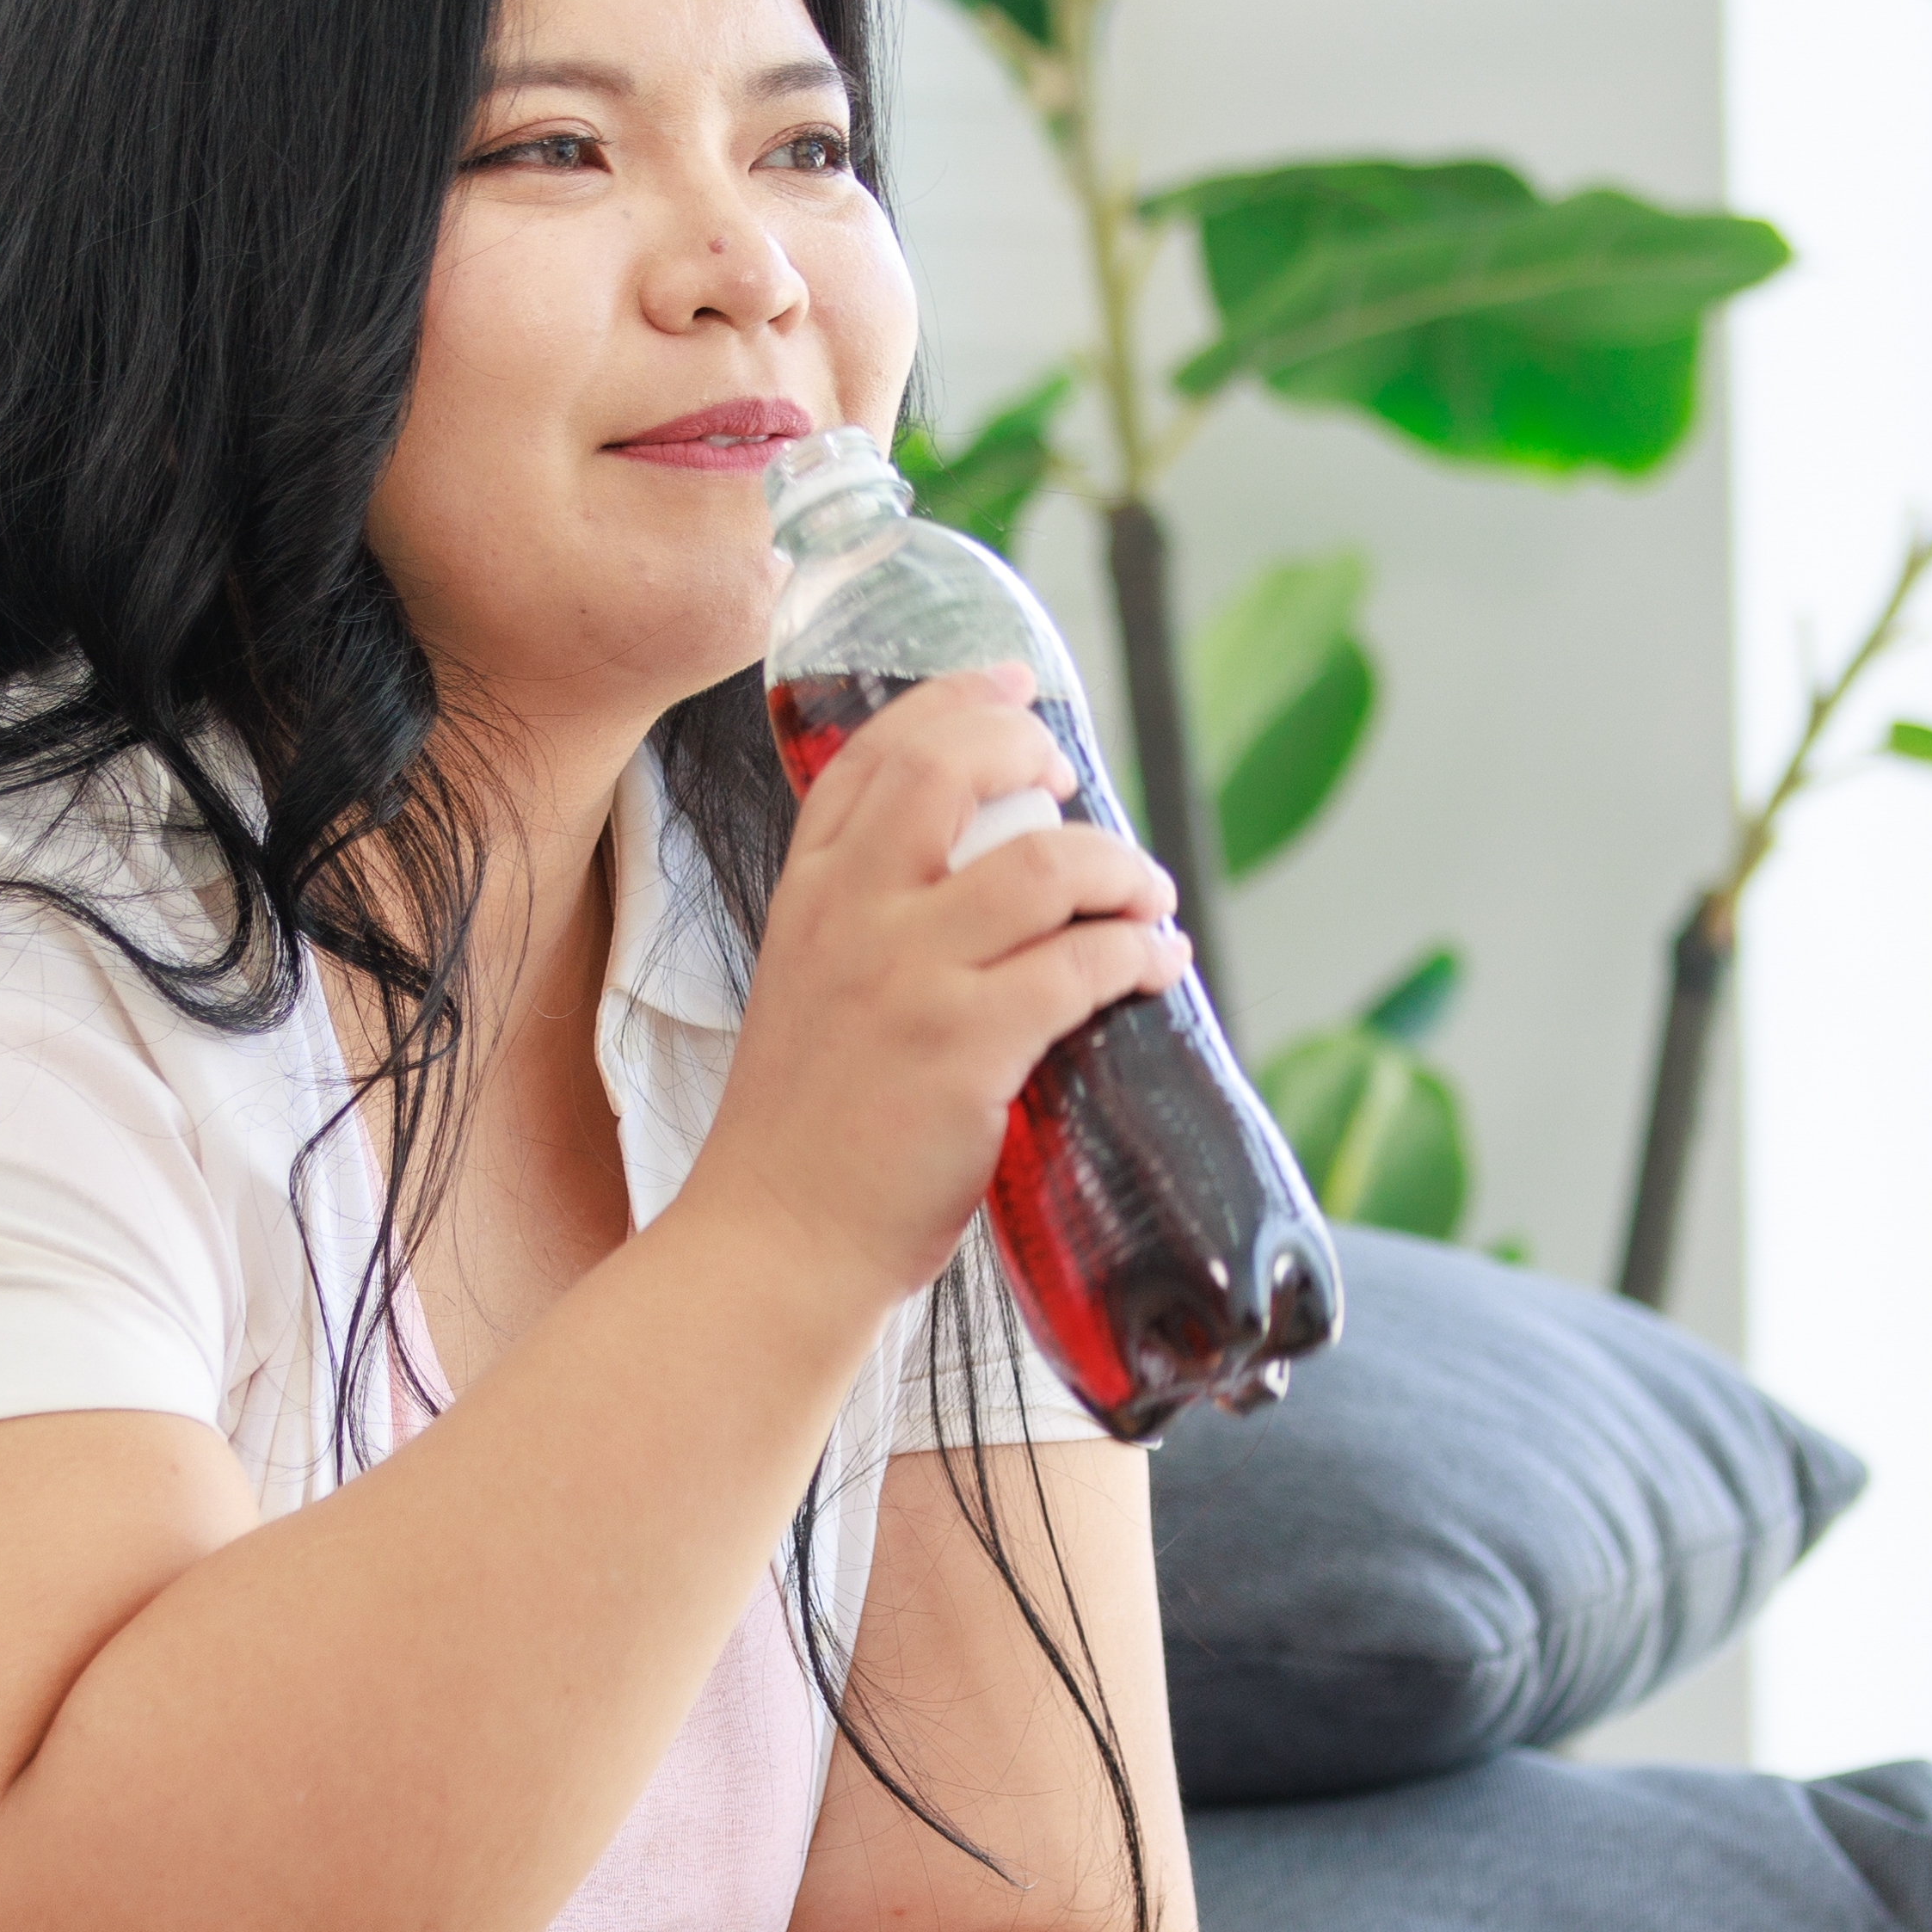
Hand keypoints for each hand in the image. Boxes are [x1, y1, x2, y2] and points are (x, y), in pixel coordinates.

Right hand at [685, 666, 1184, 1318]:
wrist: (773, 1244)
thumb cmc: (801, 1140)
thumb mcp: (804, 997)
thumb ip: (866, 932)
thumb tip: (983, 893)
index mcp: (808, 900)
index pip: (873, 758)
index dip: (954, 703)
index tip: (1015, 687)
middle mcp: (851, 918)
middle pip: (952, 769)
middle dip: (1033, 749)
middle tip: (1077, 785)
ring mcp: (908, 980)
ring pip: (1044, 864)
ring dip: (1120, 866)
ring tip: (1147, 894)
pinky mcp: (965, 1048)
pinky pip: (1082, 966)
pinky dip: (1139, 952)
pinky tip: (1158, 962)